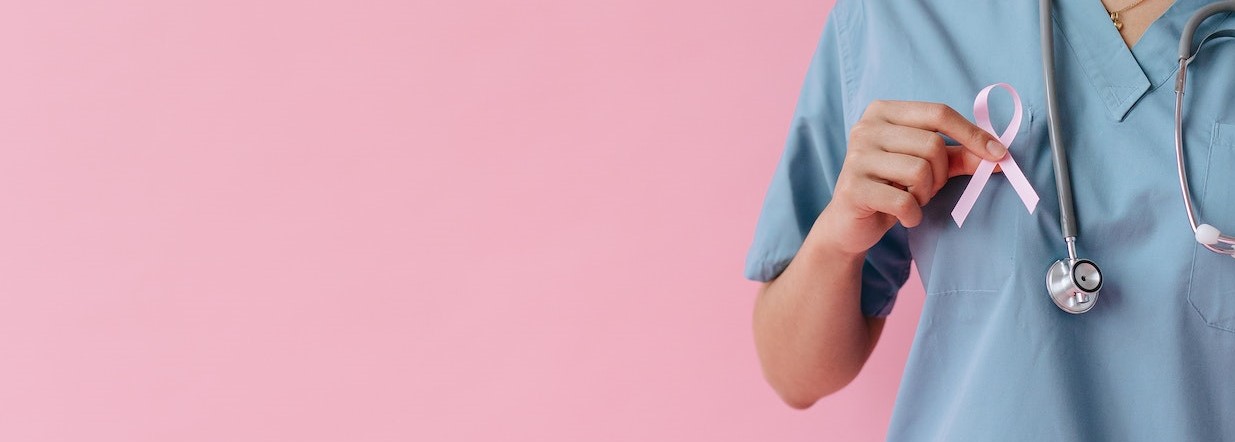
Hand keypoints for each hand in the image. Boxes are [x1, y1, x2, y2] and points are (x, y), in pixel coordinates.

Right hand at [813, 100, 1008, 255]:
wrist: (849, 223)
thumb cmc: (891, 187)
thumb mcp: (927, 166)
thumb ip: (959, 156)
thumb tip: (1000, 155)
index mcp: (883, 111)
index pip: (938, 112)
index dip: (973, 134)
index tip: (1000, 155)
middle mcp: (866, 127)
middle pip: (932, 144)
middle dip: (941, 174)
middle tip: (926, 188)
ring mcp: (856, 156)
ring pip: (920, 171)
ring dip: (925, 194)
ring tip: (911, 199)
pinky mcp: (853, 187)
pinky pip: (903, 201)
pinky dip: (912, 214)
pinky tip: (903, 216)